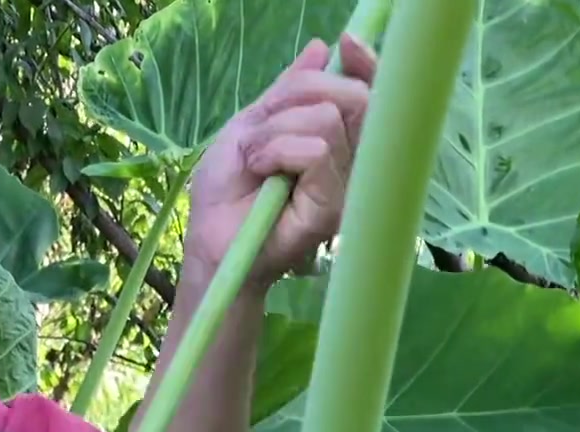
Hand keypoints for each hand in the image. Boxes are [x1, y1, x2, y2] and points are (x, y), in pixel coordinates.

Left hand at [185, 34, 375, 290]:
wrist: (212, 239)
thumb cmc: (228, 188)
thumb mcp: (253, 122)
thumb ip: (288, 90)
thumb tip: (322, 48)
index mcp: (334, 141)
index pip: (367, 95)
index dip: (364, 65)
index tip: (347, 44)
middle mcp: (348, 165)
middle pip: (350, 96)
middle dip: (298, 96)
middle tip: (262, 129)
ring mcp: (343, 189)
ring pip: (327, 120)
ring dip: (276, 130)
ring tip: (254, 159)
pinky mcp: (331, 208)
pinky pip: (317, 151)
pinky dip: (278, 149)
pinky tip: (260, 170)